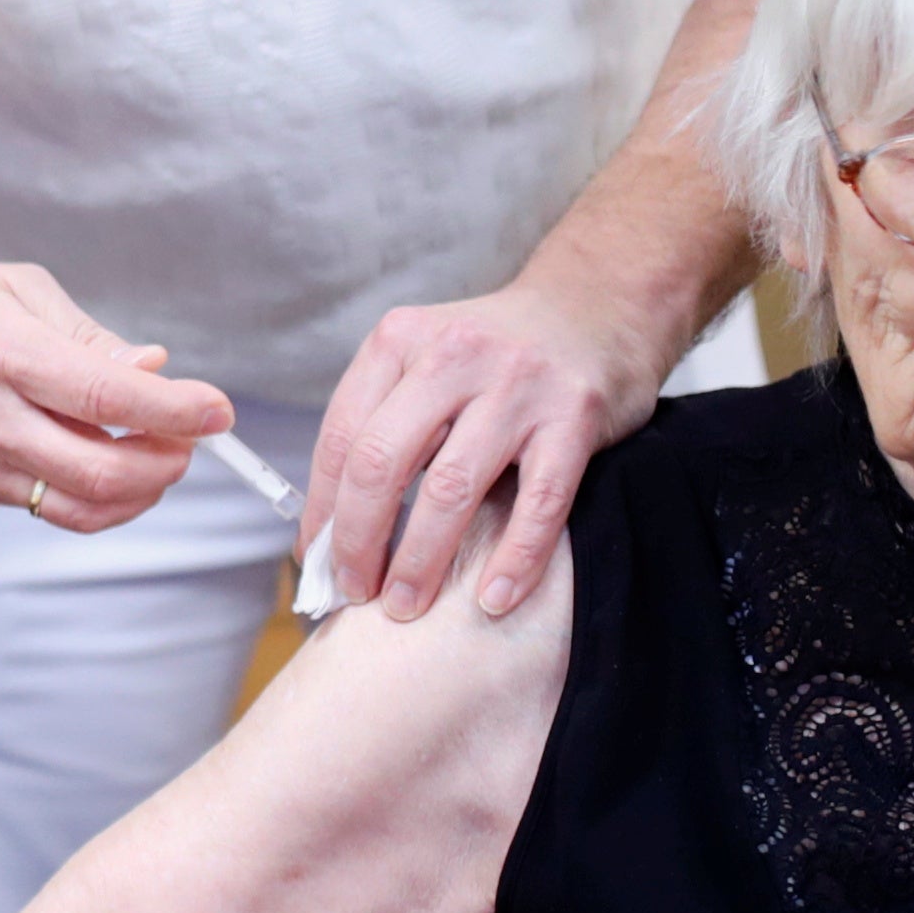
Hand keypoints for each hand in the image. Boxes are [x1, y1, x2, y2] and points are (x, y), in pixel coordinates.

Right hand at [0, 254, 233, 527]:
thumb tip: (152, 370)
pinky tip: (113, 463)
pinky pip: (52, 508)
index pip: (108, 394)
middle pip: (104, 470)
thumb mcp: (10, 286)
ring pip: (84, 505)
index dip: (176, 409)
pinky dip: (100, 496)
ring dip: (141, 489)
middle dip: (169, 461)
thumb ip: (86, 334)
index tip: (218, 408)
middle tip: (191, 434)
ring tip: (159, 452)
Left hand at [304, 272, 663, 623]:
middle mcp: (453, 356)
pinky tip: (492, 598)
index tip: (317, 561)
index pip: (341, 437)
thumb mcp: (424, 360)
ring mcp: (517, 385)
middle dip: (359, 540)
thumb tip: (332, 528)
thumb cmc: (495, 354)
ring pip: (451, 489)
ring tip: (405, 606)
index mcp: (400, 341)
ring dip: (420, 561)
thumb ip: (382, 423)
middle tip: (355, 592)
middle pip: (382, 464)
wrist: (595, 306)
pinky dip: (514, 560)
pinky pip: (538, 503)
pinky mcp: (574, 416)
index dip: (322, 510)